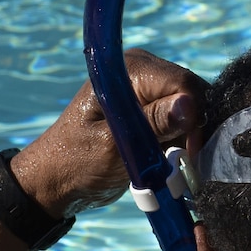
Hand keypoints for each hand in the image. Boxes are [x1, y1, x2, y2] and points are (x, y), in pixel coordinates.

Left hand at [9, 50, 205, 219]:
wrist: (57, 180)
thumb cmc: (76, 162)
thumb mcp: (114, 145)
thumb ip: (152, 124)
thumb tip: (189, 106)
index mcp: (128, 70)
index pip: (182, 83)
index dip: (194, 117)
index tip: (190, 151)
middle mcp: (142, 71)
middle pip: (191, 95)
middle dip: (192, 130)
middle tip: (182, 162)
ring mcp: (147, 89)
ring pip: (191, 111)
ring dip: (186, 140)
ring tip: (171, 165)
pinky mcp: (151, 108)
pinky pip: (181, 121)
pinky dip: (180, 143)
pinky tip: (168, 161)